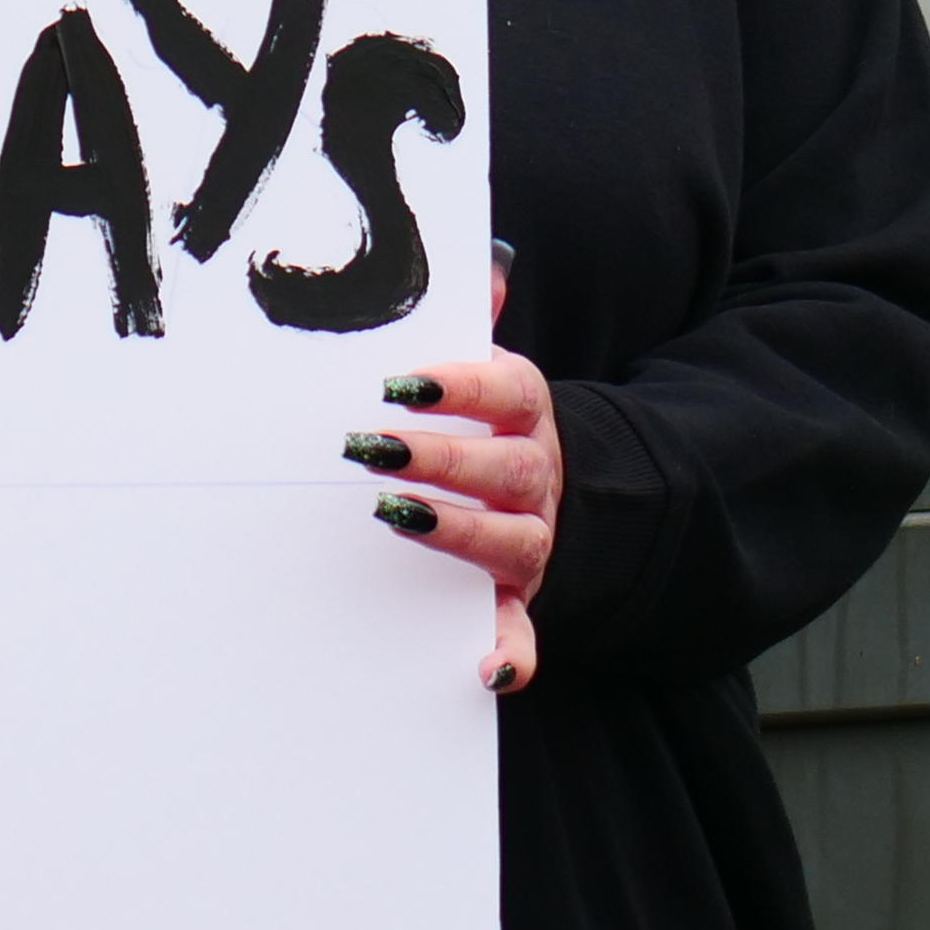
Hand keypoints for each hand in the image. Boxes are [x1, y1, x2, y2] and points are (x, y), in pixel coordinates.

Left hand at [346, 261, 556, 694]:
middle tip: (370, 448)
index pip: (510, 392)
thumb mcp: (491, 373)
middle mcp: (536, 479)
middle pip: (504, 468)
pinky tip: (485, 668)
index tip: (404, 382)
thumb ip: (479, 320)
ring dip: (457, 532)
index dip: (464, 385)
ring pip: (509, 540)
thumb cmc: (492, 429)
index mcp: (528, 418)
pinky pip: (522, 631)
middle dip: (440, 457)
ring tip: (397, 516)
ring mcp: (531, 542)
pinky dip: (510, 652)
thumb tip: (488, 261)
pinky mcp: (517, 598)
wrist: (558, 500)